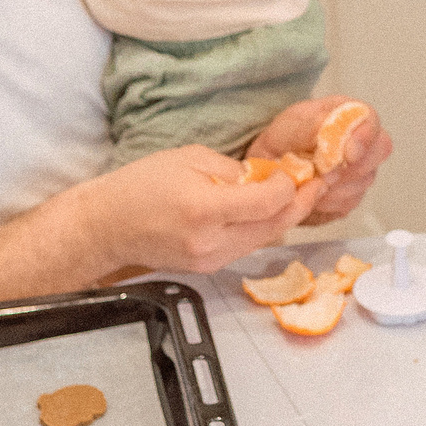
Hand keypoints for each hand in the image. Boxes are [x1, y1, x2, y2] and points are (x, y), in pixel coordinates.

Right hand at [79, 144, 315, 274]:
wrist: (107, 225)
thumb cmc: (141, 186)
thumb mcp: (189, 159)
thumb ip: (233, 170)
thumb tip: (266, 179)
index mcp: (205, 209)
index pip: (268, 203)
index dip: (290, 187)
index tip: (297, 172)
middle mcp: (211, 241)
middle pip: (274, 226)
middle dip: (300, 204)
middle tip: (318, 185)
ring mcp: (210, 259)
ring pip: (263, 239)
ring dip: (284, 218)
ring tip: (299, 196)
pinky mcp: (208, 267)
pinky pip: (246, 247)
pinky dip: (261, 229)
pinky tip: (267, 212)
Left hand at [248, 95, 390, 224]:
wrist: (269, 171)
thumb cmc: (281, 142)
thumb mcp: (287, 129)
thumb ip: (309, 127)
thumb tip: (329, 130)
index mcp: (345, 113)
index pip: (370, 119)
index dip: (365, 136)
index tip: (348, 153)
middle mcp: (359, 139)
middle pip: (379, 150)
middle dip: (353, 167)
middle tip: (325, 174)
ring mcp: (360, 167)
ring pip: (365, 181)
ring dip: (336, 187)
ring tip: (309, 184)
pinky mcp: (352, 193)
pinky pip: (351, 202)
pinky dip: (330, 202)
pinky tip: (312, 195)